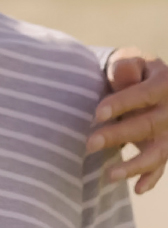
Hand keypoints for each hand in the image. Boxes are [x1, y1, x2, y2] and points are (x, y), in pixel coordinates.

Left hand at [87, 47, 167, 193]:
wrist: (150, 80)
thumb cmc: (134, 70)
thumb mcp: (131, 61)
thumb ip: (126, 68)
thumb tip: (123, 74)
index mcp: (164, 84)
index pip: (143, 95)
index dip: (121, 104)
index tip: (97, 114)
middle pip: (147, 125)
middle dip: (118, 135)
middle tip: (89, 143)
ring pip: (158, 152)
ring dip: (134, 165)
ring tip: (110, 174)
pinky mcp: (166, 146)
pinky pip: (162, 165)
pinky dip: (152, 178)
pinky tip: (138, 188)